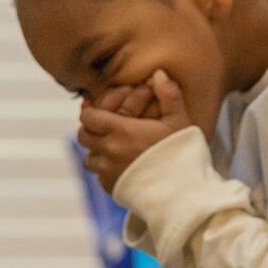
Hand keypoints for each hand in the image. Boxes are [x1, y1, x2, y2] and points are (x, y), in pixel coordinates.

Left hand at [77, 70, 192, 193]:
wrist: (183, 194)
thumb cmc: (183, 154)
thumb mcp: (180, 120)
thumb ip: (169, 95)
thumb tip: (159, 73)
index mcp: (120, 131)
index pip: (88, 117)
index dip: (93, 112)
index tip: (105, 111)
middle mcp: (108, 151)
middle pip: (84, 136)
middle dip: (93, 129)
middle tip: (108, 127)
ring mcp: (107, 172)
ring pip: (89, 158)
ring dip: (98, 151)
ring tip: (114, 148)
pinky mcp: (111, 189)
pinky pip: (99, 176)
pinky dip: (106, 169)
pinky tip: (123, 166)